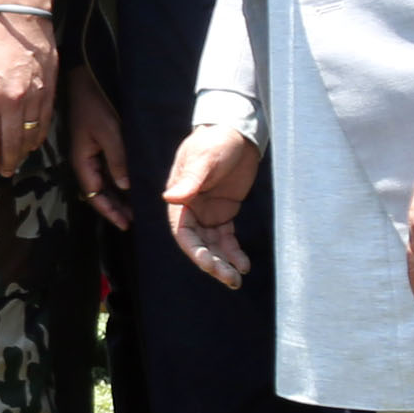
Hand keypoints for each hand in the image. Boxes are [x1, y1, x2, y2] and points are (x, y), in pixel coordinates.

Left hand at [0, 7, 57, 180]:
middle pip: (11, 144)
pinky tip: (32, 145)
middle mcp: (10, 102)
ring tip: (17, 162)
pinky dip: (38, 137)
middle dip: (7, 162)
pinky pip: (44, 123)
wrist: (21, 23)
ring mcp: (32, 99)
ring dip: (23, 154)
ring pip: (29, 137)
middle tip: (5, 173)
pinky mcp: (49, 93)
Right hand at [60, 68, 132, 227]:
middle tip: (136, 220)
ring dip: (119, 196)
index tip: (126, 224)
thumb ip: (117, 158)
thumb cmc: (95, 103)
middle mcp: (85, 160)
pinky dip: (121, 179)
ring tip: (137, 207)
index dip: (110, 211)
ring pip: (105, 182)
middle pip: (99, 192)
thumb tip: (125, 186)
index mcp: (82, 160)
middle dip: (115, 208)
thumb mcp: (108, 130)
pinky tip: (134, 183)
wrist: (87, 78)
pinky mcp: (100, 144)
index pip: (94, 194)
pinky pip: (109, 169)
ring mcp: (92, 153)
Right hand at [164, 124, 260, 289]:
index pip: (182, 231)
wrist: (237, 133)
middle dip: (211, 263)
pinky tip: (243, 264)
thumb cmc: (216, 141)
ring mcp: (207, 213)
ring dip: (223, 263)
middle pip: (198, 244)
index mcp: (180, 197)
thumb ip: (190, 179)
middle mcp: (191, 209)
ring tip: (236, 279)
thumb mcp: (204, 158)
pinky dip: (234, 252)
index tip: (209, 263)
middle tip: (229, 279)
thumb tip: (169, 198)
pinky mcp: (224, 213)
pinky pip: (227, 238)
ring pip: (212, 245)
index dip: (194, 250)